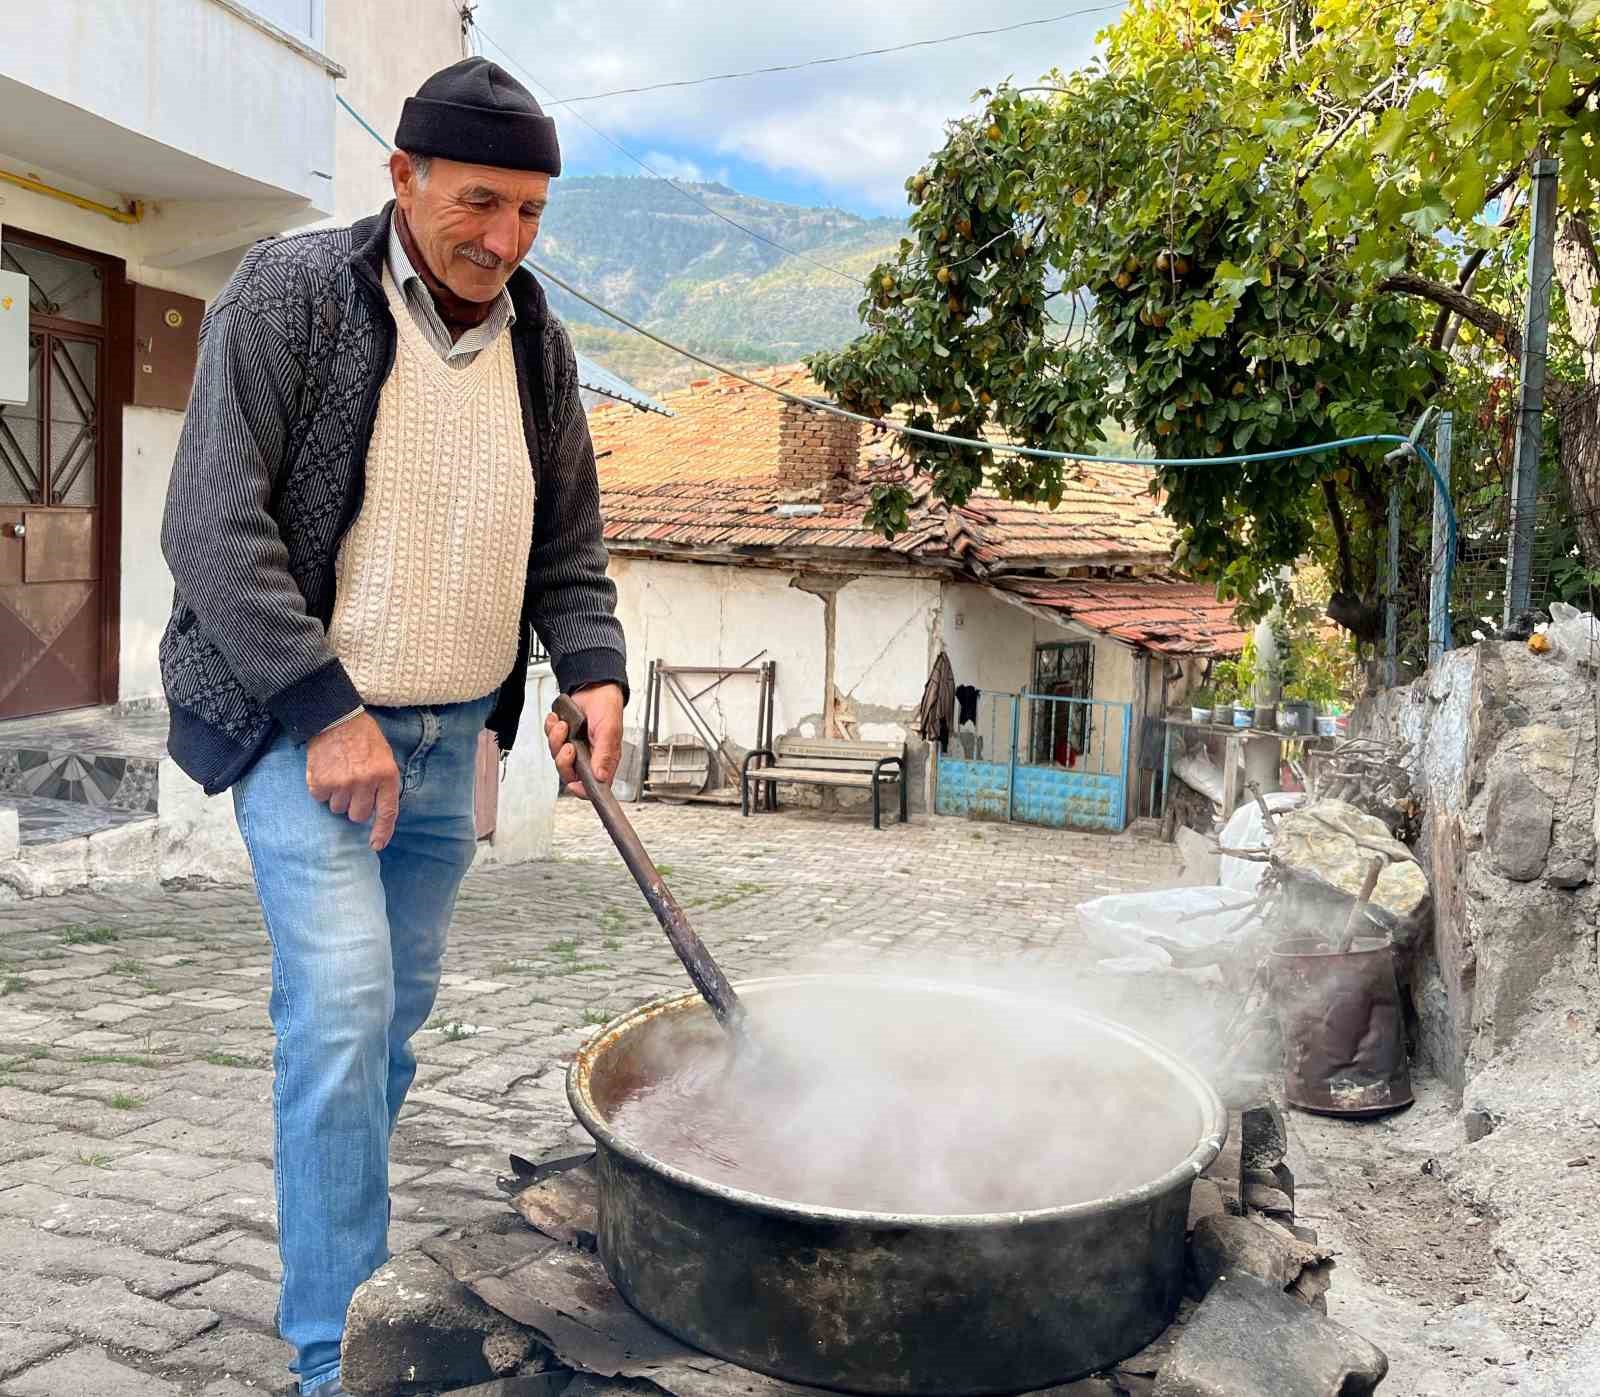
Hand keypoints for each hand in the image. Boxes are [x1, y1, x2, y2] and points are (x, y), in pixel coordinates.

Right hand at [306, 712, 400, 850]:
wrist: (335, 718)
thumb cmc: (363, 738)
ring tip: (339, 774)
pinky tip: (326, 772)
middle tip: (352, 788)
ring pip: (338, 809)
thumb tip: (376, 811)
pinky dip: (322, 789)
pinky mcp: (321, 782)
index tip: (375, 846)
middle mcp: (366, 782)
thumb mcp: (384, 757)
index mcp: (386, 776)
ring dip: (337, 797)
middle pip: (358, 815)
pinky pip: (321, 799)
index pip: (387, 812)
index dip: (381, 832)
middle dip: (354, 807)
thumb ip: (383, 783)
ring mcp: (343, 784)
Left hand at [545, 683, 623, 798]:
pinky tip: (559, 720)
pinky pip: (550, 740)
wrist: (594, 687)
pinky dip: (551, 729)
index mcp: (604, 761)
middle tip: (569, 746)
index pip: (593, 786)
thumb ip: (605, 754)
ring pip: (557, 757)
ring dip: (556, 740)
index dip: (582, 789)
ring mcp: (574, 748)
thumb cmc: (607, 707)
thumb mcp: (609, 730)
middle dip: (564, 761)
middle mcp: (588, 757)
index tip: (574, 783)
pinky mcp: (563, 737)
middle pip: (569, 774)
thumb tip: (601, 776)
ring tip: (564, 726)